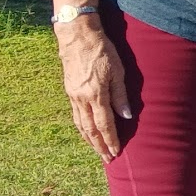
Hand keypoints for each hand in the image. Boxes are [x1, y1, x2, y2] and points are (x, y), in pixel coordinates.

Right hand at [56, 16, 129, 159]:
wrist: (77, 36)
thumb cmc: (102, 50)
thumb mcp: (117, 71)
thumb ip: (120, 95)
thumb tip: (125, 116)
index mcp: (95, 95)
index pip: (105, 125)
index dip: (111, 140)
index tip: (116, 153)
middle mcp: (82, 99)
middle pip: (90, 129)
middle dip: (99, 146)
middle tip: (107, 159)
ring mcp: (73, 96)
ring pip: (80, 124)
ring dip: (89, 140)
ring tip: (96, 150)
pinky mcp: (69, 91)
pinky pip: (75, 115)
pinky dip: (81, 127)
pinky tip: (85, 131)